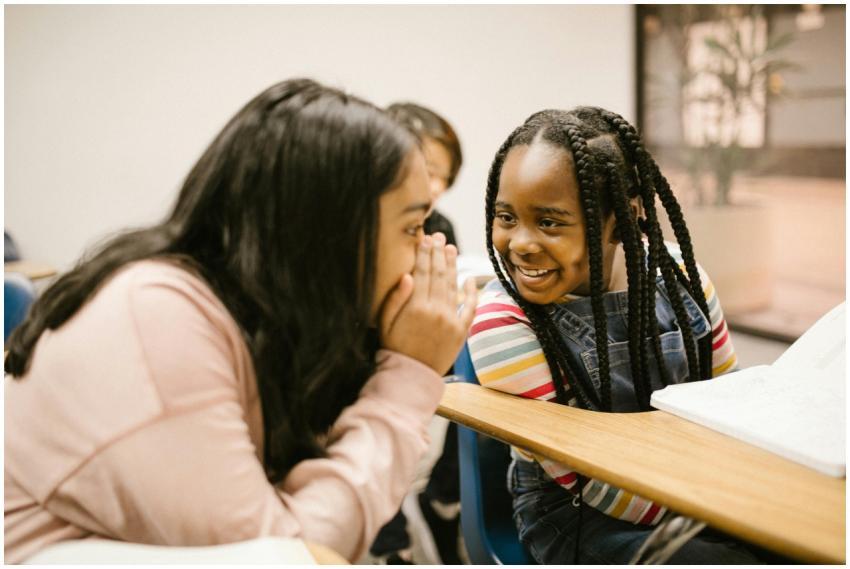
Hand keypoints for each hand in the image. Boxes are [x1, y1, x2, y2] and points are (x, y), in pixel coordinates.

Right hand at [379, 233, 477, 374]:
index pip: (422, 273)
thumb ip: (395, 299)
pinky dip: (471, 292)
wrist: (411, 377)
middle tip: (439, 237)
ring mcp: (451, 321)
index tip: (426, 239)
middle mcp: (436, 311)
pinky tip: (469, 278)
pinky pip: (470, 308)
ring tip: (451, 249)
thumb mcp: (384, 324)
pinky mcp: (461, 332)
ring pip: (453, 287)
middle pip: (439, 275)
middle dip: (439, 254)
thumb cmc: (393, 349)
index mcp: (416, 307)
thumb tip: (408, 275)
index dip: (425, 254)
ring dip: (452, 266)